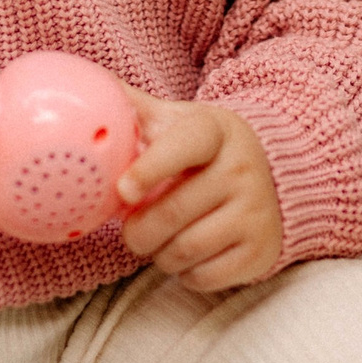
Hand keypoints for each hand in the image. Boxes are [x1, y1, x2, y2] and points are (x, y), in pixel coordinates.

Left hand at [116, 91, 282, 291]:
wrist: (273, 176)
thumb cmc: (205, 149)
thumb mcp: (178, 120)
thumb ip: (134, 108)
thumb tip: (88, 86)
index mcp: (215, 131)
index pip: (183, 147)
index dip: (150, 168)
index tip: (123, 190)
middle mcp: (242, 169)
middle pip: (172, 213)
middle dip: (137, 231)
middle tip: (132, 230)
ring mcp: (256, 211)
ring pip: (185, 250)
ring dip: (159, 254)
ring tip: (159, 241)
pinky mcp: (261, 251)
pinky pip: (204, 276)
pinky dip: (184, 274)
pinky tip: (186, 254)